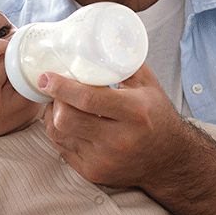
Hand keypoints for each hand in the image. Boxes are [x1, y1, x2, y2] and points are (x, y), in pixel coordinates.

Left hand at [39, 64, 191, 188]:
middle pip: (67, 119)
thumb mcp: (148, 85)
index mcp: (134, 113)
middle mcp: (119, 140)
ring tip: (61, 104)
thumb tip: (97, 41)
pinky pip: (62, 149)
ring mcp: (104, 160)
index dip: (62, 86)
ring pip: (59, 135)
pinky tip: (68, 123)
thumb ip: (123, 63)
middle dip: (54, 101)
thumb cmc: (156, 116)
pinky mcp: (93, 172)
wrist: (168, 159)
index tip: (47, 76)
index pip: (88, 99)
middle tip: (54, 90)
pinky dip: (60, 133)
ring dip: (53, 116)